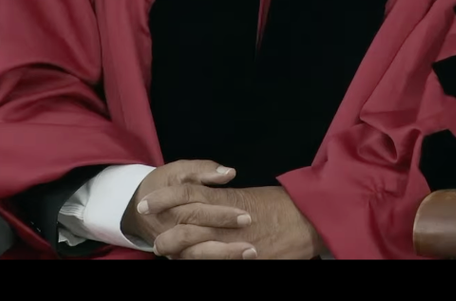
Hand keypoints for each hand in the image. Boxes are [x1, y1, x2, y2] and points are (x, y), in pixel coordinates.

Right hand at [119, 161, 253, 256]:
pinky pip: (197, 260)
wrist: (139, 209)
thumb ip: (203, 169)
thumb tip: (229, 173)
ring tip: (250, 251)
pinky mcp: (177, 255)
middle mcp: (168, 229)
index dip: (220, 213)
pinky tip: (238, 258)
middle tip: (249, 226)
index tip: (244, 213)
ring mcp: (172, 246)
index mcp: (168, 206)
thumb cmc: (163, 184)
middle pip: (196, 233)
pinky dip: (217, 260)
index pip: (195, 210)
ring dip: (223, 254)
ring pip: (197, 254)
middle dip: (223, 229)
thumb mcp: (178, 170)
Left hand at [146, 185, 325, 259]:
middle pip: (185, 226)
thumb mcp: (248, 196)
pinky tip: (190, 262)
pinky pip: (215, 262)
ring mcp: (233, 243)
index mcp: (227, 199)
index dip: (164, 198)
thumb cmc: (280, 206)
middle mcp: (226, 221)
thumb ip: (224, 197)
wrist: (308, 220)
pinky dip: (201, 262)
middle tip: (155, 239)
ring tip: (167, 253)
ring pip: (195, 250)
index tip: (146, 202)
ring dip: (179, 253)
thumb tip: (204, 196)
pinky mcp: (244, 258)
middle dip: (166, 233)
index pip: (187, 193)